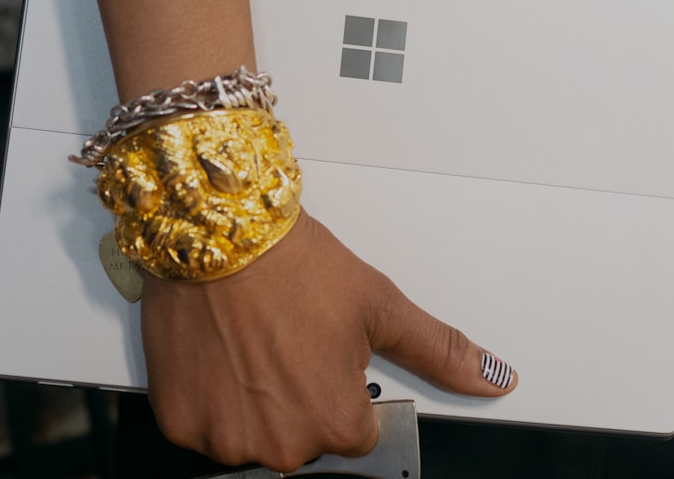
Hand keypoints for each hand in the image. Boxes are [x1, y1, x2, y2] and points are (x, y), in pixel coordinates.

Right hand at [140, 210, 516, 471]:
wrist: (219, 230)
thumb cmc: (294, 264)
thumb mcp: (380, 304)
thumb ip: (440, 352)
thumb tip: (495, 378)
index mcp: (336, 421)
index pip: (357, 434)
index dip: (344, 387)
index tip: (327, 353)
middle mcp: (280, 443)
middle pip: (305, 439)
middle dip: (302, 398)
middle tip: (290, 341)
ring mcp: (225, 437)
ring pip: (254, 436)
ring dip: (256, 402)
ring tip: (254, 343)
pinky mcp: (179, 422)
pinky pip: (206, 426)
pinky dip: (212, 398)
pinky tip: (222, 354)